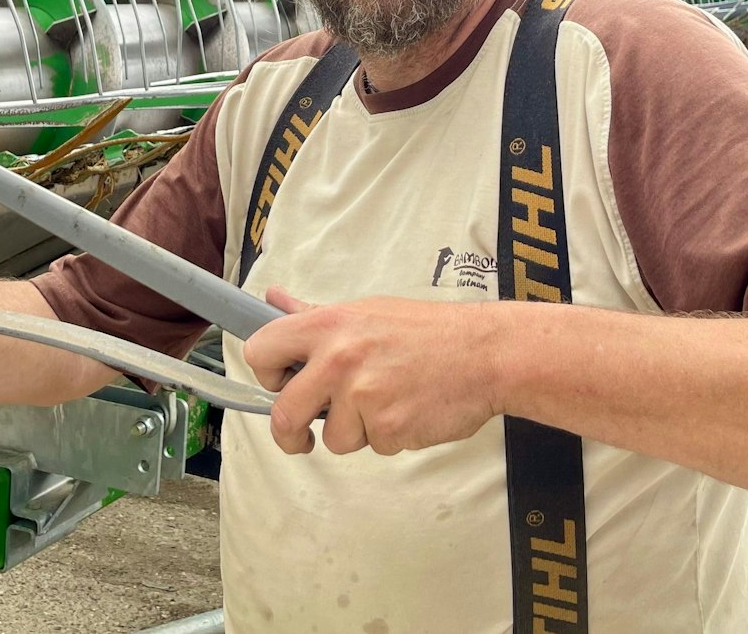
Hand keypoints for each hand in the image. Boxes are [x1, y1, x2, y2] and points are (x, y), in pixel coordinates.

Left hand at [242, 288, 503, 456]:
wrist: (485, 354)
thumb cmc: (430, 332)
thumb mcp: (367, 311)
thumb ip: (314, 314)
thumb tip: (273, 301)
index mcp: (328, 325)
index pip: (261, 351)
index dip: (267, 375)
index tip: (282, 384)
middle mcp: (338, 359)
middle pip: (282, 415)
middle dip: (290, 434)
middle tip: (303, 435)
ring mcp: (361, 396)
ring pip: (332, 438)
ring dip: (355, 432)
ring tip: (386, 403)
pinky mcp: (387, 428)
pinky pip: (372, 447)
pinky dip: (387, 437)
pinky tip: (408, 410)